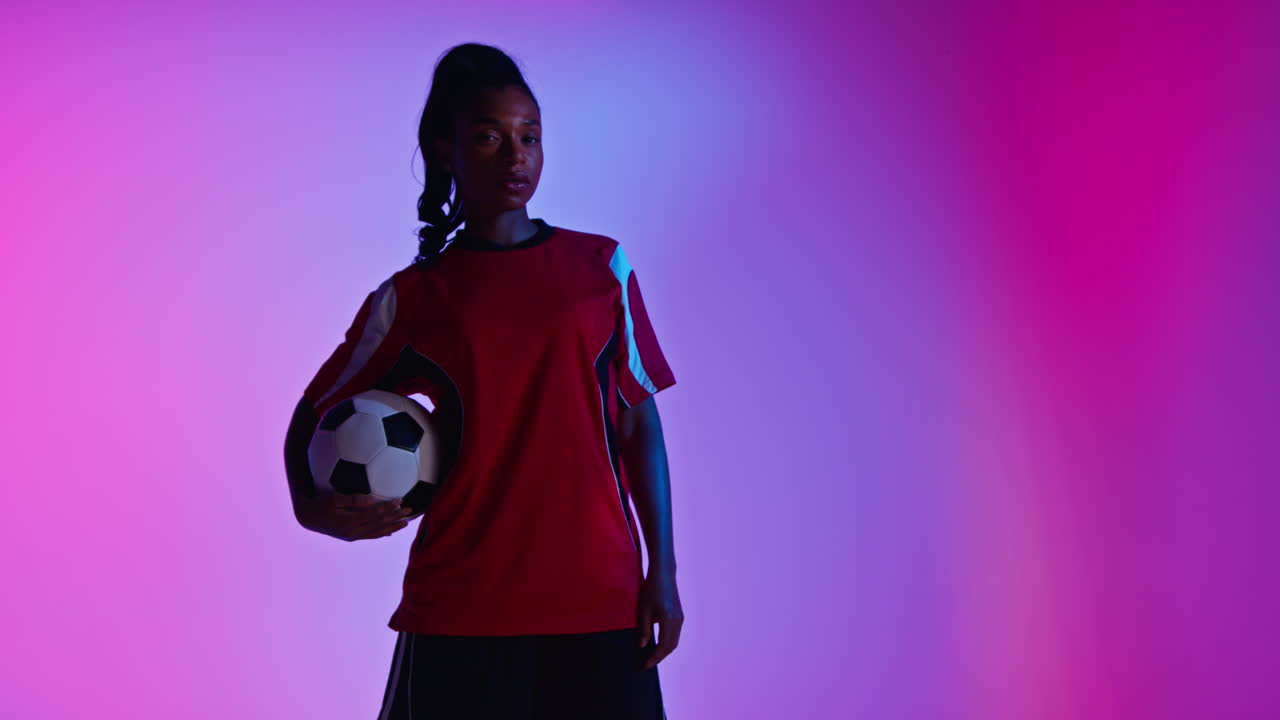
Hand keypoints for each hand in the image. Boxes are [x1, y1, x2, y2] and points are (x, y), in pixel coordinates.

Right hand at [299, 492, 419, 541]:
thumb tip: (371, 499)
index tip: (400, 500)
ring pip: (377, 532)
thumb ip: (352, 500)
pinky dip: (382, 533)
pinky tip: (390, 532)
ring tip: (405, 523)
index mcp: (350, 522)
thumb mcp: (333, 498)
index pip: (375, 515)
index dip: (389, 508)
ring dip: (393, 527)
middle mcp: (354, 532)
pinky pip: (370, 536)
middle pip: (379, 524)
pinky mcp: (351, 537)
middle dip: (395, 518)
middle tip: (410, 511)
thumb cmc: (319, 503)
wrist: (307, 518)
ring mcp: (353, 536)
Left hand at [636, 569, 682, 669]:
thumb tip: (642, 646)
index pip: (663, 646)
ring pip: (674, 641)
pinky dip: (667, 643)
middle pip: (671, 646)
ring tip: (651, 656)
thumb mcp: (643, 609)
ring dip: (664, 651)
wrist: (664, 574)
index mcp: (668, 620)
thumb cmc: (651, 589)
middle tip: (647, 664)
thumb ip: (644, 629)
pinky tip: (658, 644)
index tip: (645, 666)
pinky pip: (675, 634)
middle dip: (659, 657)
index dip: (654, 658)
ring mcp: (680, 618)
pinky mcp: (679, 615)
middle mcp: (677, 621)